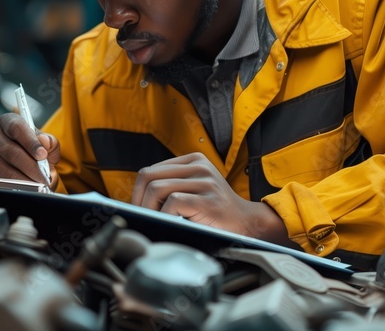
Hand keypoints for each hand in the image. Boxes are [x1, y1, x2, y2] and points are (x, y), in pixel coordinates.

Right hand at [0, 113, 59, 186]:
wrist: (23, 165)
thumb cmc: (34, 150)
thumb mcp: (46, 143)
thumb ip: (49, 142)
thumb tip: (45, 142)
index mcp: (7, 121)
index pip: (16, 128)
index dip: (30, 142)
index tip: (42, 155)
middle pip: (10, 151)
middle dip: (30, 167)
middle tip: (43, 176)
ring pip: (4, 169)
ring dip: (23, 179)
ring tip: (37, 184)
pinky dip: (12, 187)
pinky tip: (24, 188)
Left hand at [131, 152, 289, 243]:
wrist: (248, 224)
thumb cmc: (216, 211)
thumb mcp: (195, 189)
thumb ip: (172, 186)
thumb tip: (136, 200)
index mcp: (194, 160)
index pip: (150, 170)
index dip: (137, 191)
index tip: (137, 209)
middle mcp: (199, 166)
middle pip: (149, 176)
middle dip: (138, 200)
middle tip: (141, 217)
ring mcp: (205, 182)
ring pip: (157, 188)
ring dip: (148, 209)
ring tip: (152, 222)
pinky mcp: (207, 200)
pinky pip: (172, 203)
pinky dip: (164, 216)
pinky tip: (168, 224)